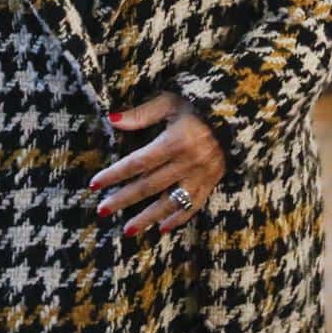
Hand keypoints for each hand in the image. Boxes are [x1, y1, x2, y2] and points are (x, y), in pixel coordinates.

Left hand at [90, 92, 226, 236]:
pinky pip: (194, 206)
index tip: (95, 184)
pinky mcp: (212, 182)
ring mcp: (202, 175)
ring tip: (128, 231)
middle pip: (150, 185)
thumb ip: (142, 113)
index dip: (115, 174)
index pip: (138, 162)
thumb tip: (112, 120)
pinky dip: (179, 219)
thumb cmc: (197, 103)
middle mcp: (188, 161)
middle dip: (124, 199)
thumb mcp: (170, 101)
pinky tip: (162, 228)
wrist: (236, 112)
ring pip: (171, 202)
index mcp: (175, 141)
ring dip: (148, 218)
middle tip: (102, 210)